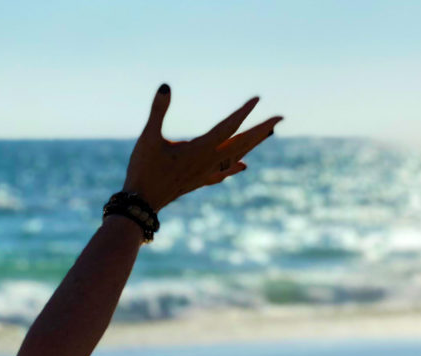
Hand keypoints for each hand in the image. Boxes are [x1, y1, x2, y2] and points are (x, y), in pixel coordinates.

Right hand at [122, 85, 281, 211]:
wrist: (140, 203)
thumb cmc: (143, 170)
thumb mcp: (148, 138)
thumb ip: (158, 112)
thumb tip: (165, 86)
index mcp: (200, 150)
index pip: (228, 127)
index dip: (243, 112)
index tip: (258, 99)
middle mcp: (208, 162)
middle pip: (242, 143)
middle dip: (261, 129)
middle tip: (280, 117)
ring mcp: (205, 174)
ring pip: (236, 157)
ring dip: (252, 144)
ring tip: (266, 134)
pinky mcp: (198, 182)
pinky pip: (223, 173)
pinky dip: (235, 167)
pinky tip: (243, 165)